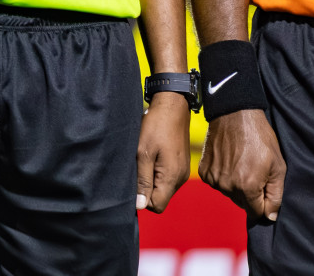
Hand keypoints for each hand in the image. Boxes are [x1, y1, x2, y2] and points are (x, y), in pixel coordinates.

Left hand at [135, 92, 190, 212]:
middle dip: (145, 189)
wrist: (172, 108)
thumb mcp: (143, 153)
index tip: (132, 182)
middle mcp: (180, 179)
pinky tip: (149, 156)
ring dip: (150, 179)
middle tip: (135, 167)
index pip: (157, 206)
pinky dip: (156, 172)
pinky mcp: (180, 165)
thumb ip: (143, 180)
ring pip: (162, 188)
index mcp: (172, 178)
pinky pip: (166, 178)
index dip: (142, 199)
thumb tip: (140, 206)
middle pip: (160, 198)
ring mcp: (181, 172)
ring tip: (142, 159)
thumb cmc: (155, 127)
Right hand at [199, 108, 285, 220]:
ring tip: (241, 165)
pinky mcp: (204, 171)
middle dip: (250, 195)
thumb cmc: (260, 138)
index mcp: (247, 186)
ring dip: (236, 186)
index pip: (257, 212)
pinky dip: (223, 178)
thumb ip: (276, 195)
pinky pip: (217, 184)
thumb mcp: (278, 167)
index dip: (264, 204)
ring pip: (229, 194)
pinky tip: (229, 163)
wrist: (234, 115)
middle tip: (254, 172)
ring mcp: (213, 178)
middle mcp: (227, 185)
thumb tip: (269, 216)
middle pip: (242, 204)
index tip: (265, 188)